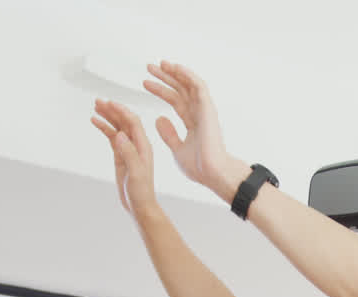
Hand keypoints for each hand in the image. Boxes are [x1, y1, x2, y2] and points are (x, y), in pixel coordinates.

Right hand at [91, 98, 157, 216]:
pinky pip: (112, 137)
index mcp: (144, 146)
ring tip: (95, 106)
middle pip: (124, 121)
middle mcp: (137, 144)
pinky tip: (95, 121)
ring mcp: (128, 149)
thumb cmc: (141, 192)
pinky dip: (104, 128)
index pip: (133, 122)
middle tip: (98, 101)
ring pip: (117, 127)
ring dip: (107, 116)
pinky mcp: (120, 155)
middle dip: (112, 110)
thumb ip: (129, 154)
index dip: (122, 111)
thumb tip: (120, 135)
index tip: (109, 103)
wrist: (139, 205)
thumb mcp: (136, 173)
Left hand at [142, 60, 245, 201]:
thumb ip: (169, 134)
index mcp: (193, 122)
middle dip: (165, 78)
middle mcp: (199, 113)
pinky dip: (188, 75)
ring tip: (160, 63)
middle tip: (150, 67)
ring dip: (175, 73)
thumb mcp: (177, 149)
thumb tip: (158, 118)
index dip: (161, 90)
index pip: (175, 101)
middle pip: (181, 90)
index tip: (145, 83)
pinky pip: (198, 86)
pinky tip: (176, 67)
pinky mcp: (208, 108)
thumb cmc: (199, 167)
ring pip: (189, 85)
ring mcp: (204, 110)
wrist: (212, 173)